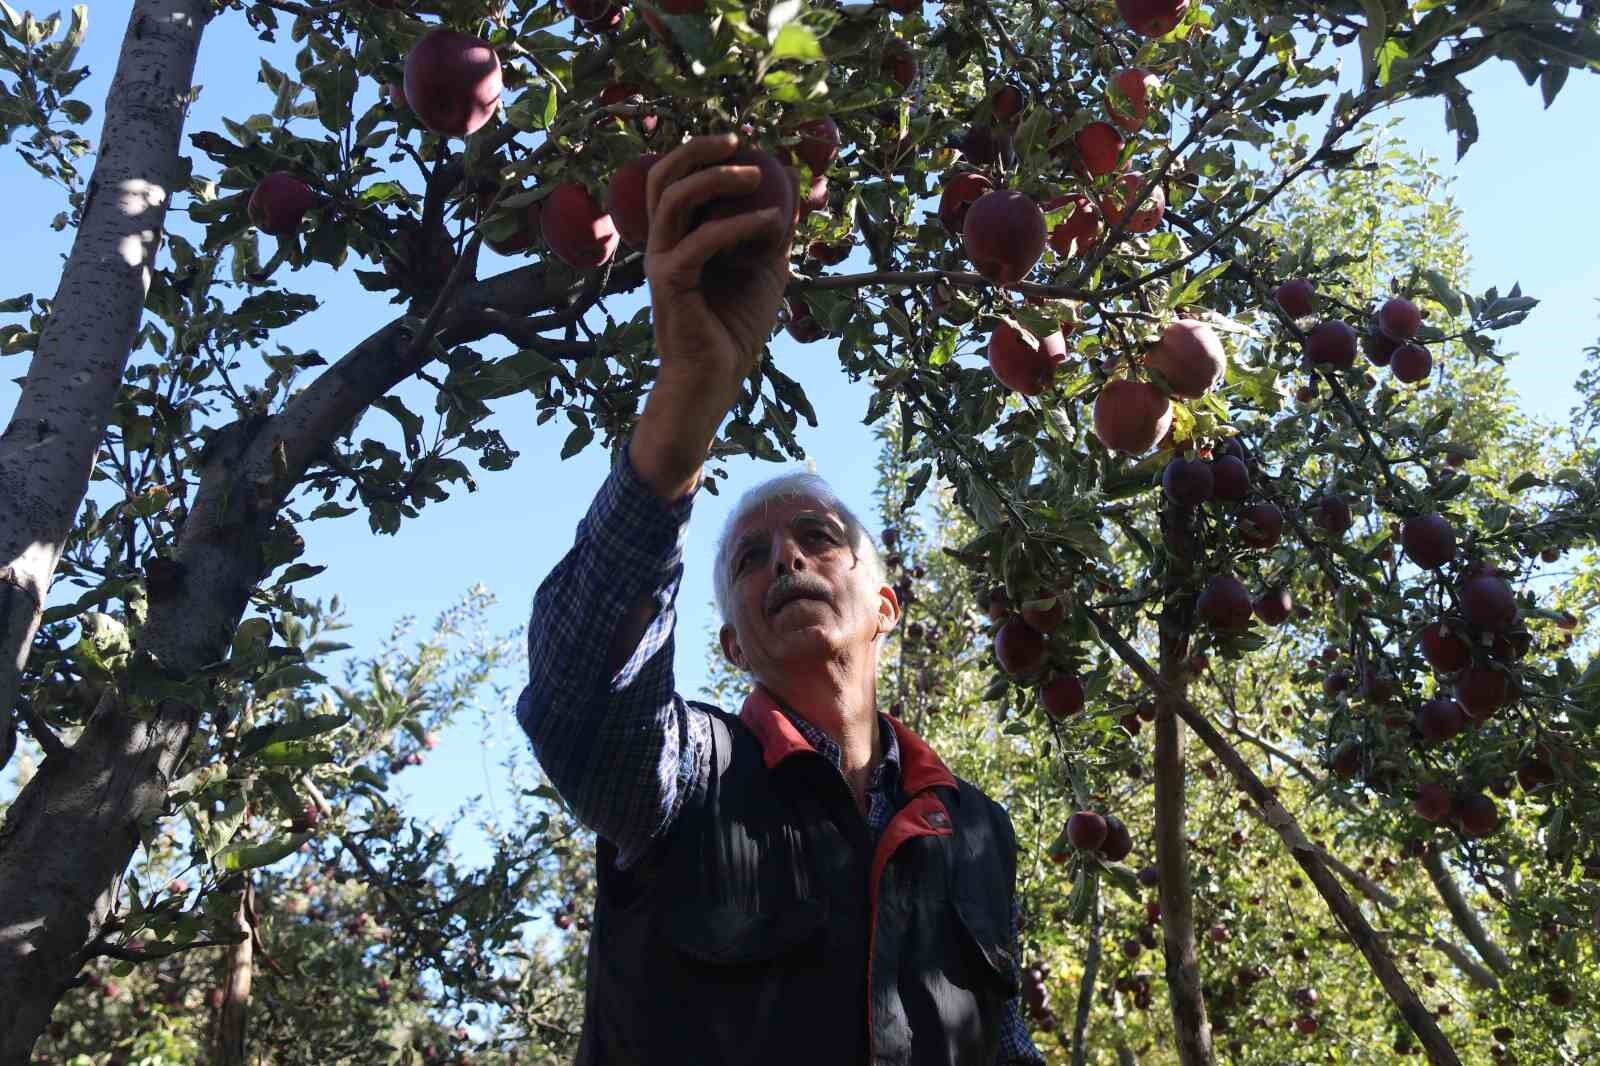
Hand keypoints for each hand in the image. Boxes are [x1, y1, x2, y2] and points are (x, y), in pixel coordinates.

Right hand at [643, 133, 793, 398]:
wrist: (716, 378)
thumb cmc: (735, 327)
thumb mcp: (764, 270)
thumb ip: (770, 234)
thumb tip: (794, 194)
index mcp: (676, 237)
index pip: (674, 178)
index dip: (701, 152)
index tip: (743, 142)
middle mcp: (661, 243)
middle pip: (661, 175)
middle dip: (697, 149)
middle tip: (737, 141)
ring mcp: (661, 261)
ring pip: (674, 198)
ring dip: (717, 178)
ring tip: (756, 175)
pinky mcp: (670, 282)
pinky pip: (703, 240)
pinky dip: (740, 225)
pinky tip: (772, 223)